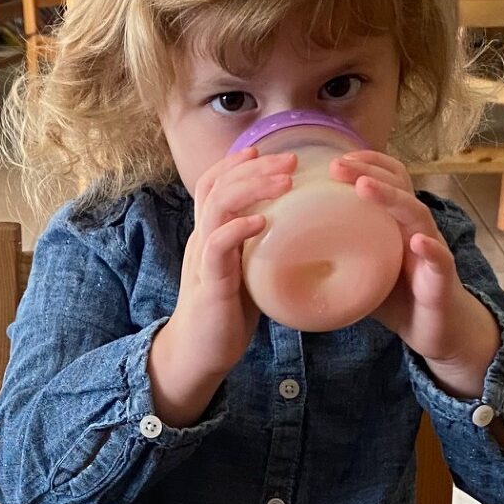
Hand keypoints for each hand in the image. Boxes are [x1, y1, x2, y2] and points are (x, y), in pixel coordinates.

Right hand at [148, 147, 295, 425]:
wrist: (198, 353)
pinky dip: (239, 228)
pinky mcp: (209, 282)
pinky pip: (218, 246)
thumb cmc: (227, 313)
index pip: (213, 184)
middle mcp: (202, 238)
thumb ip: (260, 250)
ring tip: (284, 182)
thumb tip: (305, 235)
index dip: (235, 163)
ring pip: (217, 207)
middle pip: (217, 186)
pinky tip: (263, 221)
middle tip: (291, 160)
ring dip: (251, 189)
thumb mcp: (245, 271)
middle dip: (254, 167)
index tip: (265, 150)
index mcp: (210, 233)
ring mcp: (203, 258)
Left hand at [331, 151, 499, 397]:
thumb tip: (285, 249)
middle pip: (398, 188)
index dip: (367, 162)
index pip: (388, 178)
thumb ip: (333, 256)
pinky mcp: (442, 279)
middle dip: (368, 172)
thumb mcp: (360, 270)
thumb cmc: (396, 295)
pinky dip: (431, 250)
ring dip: (391, 198)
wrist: (434, 330)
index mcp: (396, 222)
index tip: (335, 158)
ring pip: (417, 215)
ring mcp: (432, 250)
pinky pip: (440, 260)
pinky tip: (418, 242)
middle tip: (337, 166)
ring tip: (365, 188)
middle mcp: (416, 228)